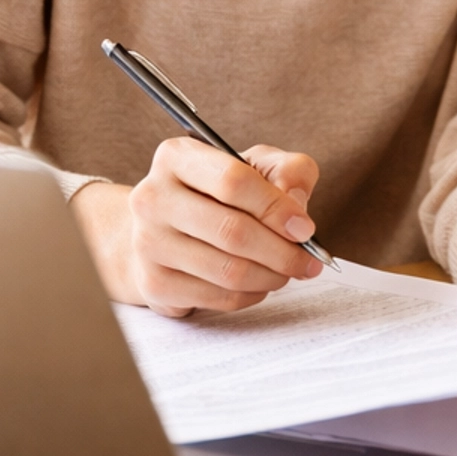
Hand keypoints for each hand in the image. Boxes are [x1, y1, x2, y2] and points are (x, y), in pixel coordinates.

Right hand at [72, 140, 322, 315]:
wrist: (163, 230)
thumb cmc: (218, 194)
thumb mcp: (257, 166)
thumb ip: (289, 171)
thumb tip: (296, 207)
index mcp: (177, 157)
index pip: (233, 181)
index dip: (276, 208)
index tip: (305, 228)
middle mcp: (153, 197)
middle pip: (232, 231)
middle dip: (282, 252)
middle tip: (308, 261)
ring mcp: (148, 243)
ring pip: (228, 271)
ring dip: (271, 276)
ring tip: (287, 271)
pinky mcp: (153, 283)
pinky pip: (218, 297)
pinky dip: (251, 295)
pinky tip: (259, 282)